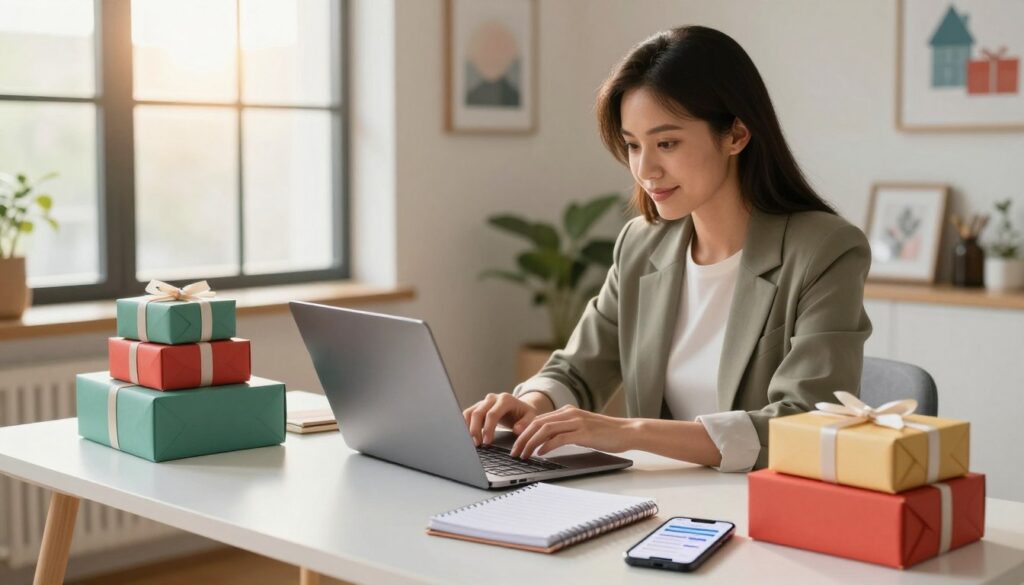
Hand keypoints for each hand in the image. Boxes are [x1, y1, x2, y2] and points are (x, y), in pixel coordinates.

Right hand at [462, 392, 551, 445]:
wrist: (520, 407)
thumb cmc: (525, 413)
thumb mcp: (531, 417)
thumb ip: (525, 423)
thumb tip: (517, 429)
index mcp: (506, 399)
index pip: (492, 414)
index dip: (488, 429)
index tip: (487, 442)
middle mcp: (493, 398)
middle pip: (478, 413)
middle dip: (475, 430)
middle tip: (477, 444)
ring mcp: (484, 401)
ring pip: (470, 412)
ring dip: (468, 428)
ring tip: (473, 442)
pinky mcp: (478, 406)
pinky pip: (468, 414)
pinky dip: (465, 425)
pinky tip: (468, 436)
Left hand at [509, 405, 636, 458]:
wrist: (627, 432)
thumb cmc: (605, 433)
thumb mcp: (581, 429)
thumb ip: (565, 431)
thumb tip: (545, 442)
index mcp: (567, 412)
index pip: (538, 420)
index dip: (523, 432)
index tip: (515, 445)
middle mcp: (570, 414)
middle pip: (537, 423)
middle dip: (522, 438)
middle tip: (514, 452)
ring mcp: (577, 422)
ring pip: (545, 429)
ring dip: (530, 443)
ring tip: (524, 454)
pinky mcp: (584, 433)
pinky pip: (560, 438)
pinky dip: (547, 446)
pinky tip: (540, 453)